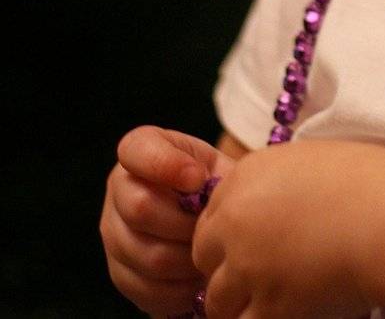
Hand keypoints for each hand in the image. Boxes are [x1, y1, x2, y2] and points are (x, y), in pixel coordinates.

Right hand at [101, 124, 235, 316]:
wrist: (204, 219)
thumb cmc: (213, 185)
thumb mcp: (217, 166)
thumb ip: (215, 173)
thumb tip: (211, 191)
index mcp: (140, 151)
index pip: (136, 150)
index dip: (166, 164)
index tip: (199, 178)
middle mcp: (118, 189)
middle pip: (140, 208)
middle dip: (186, 222)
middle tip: (210, 227)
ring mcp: (113, 233)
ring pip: (147, 255)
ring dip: (188, 260)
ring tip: (210, 254)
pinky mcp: (119, 272)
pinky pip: (147, 288)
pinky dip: (180, 289)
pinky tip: (197, 279)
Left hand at [192, 139, 384, 318]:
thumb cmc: (368, 183)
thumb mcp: (310, 164)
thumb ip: (275, 187)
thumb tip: (265, 213)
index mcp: (246, 177)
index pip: (210, 216)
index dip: (229, 236)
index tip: (252, 245)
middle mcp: (236, 220)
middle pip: (203, 257)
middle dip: (225, 270)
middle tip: (258, 278)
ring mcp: (247, 266)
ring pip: (216, 301)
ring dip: (240, 304)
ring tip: (274, 300)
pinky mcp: (269, 307)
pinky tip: (290, 312)